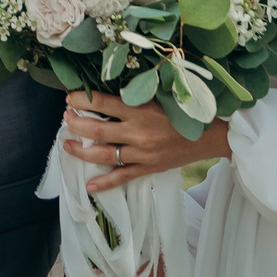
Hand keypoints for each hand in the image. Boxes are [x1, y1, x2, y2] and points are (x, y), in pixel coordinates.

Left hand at [65, 89, 231, 193]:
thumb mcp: (161, 96)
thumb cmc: (186, 111)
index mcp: (142, 110)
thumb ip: (137, 95)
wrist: (211, 136)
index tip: (70, 98)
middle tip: (65, 118)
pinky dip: (105, 183)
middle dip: (76, 123)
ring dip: (82, 151)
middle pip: (98, 130)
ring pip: (104, 155)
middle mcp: (139, 133)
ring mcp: (142, 154)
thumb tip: (109, 90)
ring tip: (67, 144)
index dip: (83, 100)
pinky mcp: (148, 168)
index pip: (104, 103)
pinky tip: (89, 186)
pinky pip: (122, 178)